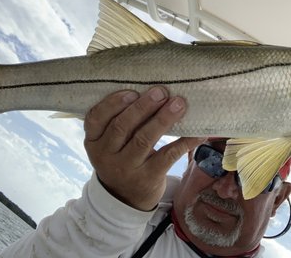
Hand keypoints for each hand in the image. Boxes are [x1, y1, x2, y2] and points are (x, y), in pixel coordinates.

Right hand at [84, 86, 203, 210]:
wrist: (125, 200)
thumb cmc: (121, 158)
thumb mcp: (110, 144)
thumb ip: (121, 121)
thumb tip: (153, 91)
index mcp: (93, 141)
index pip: (95, 118)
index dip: (112, 103)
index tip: (132, 91)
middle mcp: (105, 156)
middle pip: (122, 126)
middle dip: (143, 107)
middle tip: (161, 92)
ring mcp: (126, 169)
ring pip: (144, 139)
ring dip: (163, 119)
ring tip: (178, 104)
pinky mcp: (147, 178)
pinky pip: (167, 155)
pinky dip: (184, 142)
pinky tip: (197, 132)